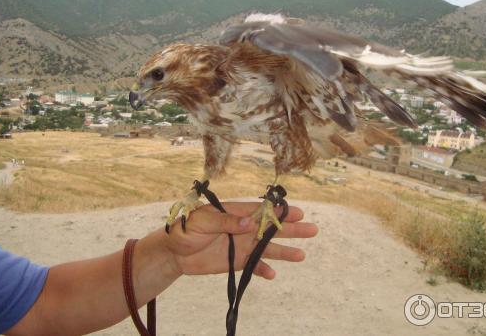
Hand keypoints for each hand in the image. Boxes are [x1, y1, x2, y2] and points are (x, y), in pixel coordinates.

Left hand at [163, 202, 317, 279]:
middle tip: (312, 229)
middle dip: (291, 229)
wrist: (173, 252)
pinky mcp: (236, 262)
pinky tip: (273, 274)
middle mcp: (243, 228)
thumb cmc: (185, 229)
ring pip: (267, 248)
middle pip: (271, 228)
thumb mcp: (202, 221)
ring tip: (302, 255)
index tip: (297, 213)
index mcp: (236, 213)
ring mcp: (241, 245)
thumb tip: (249, 222)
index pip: (262, 211)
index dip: (280, 212)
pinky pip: (254, 266)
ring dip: (284, 251)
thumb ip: (226, 222)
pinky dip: (263, 270)